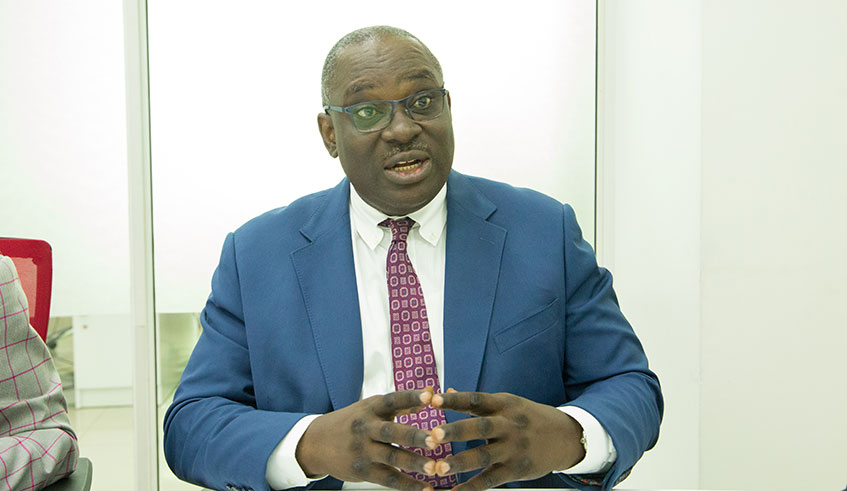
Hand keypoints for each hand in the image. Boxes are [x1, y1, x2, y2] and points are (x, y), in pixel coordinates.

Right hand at [296, 389, 437, 490]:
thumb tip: (430, 394)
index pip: (393, 400)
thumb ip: (400, 404)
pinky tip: (425, 488)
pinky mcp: (362, 471)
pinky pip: (388, 479)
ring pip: (391, 457)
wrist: (316, 443)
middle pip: (391, 431)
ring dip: (414, 463)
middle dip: (413, 436)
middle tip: (434, 440)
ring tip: (434, 467)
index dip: (411, 397)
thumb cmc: (351, 422)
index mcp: (370, 408)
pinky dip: (408, 485)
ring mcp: (363, 451)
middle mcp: (366, 428)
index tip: (431, 396)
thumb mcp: (370, 408)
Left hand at [427, 391, 585, 490]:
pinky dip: (472, 487)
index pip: (476, 400)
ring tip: (439, 468)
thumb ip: (477, 403)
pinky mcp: (516, 469)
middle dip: (456, 431)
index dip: (455, 400)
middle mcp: (508, 425)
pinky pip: (491, 480)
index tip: (433, 400)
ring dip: (460, 462)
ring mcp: (513, 449)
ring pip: (484, 456)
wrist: (565, 436)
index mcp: (503, 404)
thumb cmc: (528, 418)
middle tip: (433, 435)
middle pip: (480, 428)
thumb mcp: (507, 403)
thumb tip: (447, 392)